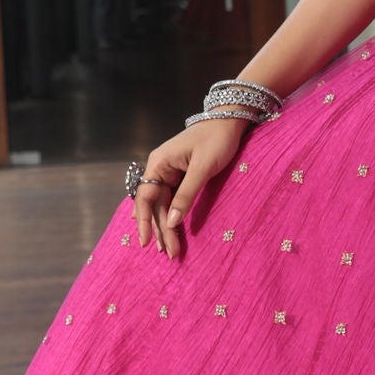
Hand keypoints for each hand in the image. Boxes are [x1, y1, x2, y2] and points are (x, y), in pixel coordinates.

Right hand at [131, 118, 245, 259]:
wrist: (230, 121)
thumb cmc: (216, 139)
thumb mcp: (203, 168)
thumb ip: (187, 194)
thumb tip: (173, 221)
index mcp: (159, 163)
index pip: (145, 196)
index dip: (144, 221)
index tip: (146, 242)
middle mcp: (160, 168)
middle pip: (155, 204)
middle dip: (161, 229)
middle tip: (169, 253)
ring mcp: (170, 172)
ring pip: (164, 204)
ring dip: (167, 226)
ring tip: (171, 249)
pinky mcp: (181, 175)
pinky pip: (173, 199)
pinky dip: (174, 215)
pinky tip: (171, 230)